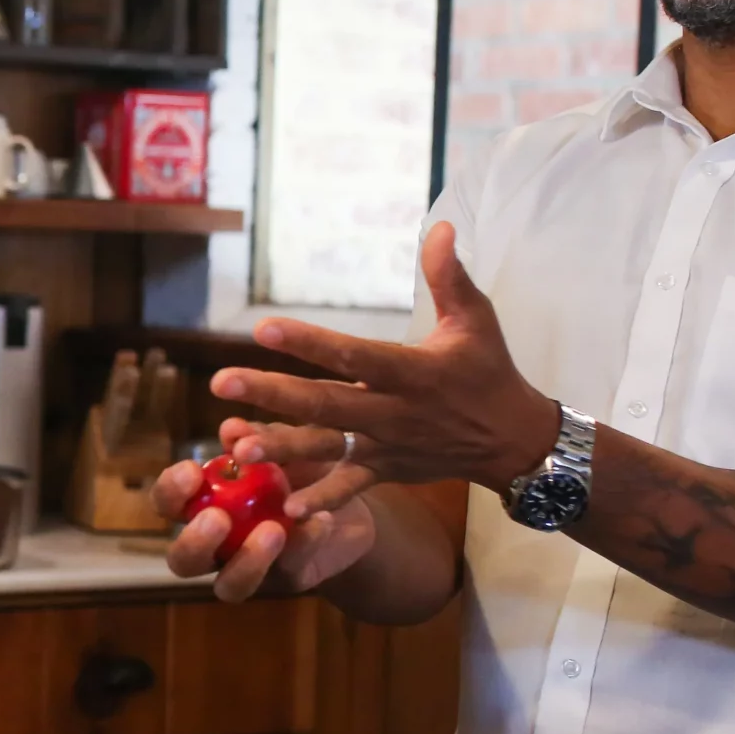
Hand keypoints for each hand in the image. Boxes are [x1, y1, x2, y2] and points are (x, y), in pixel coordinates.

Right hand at [155, 419, 379, 600]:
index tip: (193, 470)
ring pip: (228, 586)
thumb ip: (256, 437)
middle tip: (218, 517)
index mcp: (202, 506)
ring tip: (273, 530)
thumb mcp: (281, 443)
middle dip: (195, 542)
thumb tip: (232, 428)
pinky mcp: (287, 581)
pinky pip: (289, 571)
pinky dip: (304, 544)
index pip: (168, 504)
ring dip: (246, 561)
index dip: (171, 491)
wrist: (351, 499)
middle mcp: (216, 546)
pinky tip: (321, 521)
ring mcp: (249, 571)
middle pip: (182, 561)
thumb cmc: (299, 465)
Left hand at [208, 223, 559, 513]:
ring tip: (237, 445)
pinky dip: (324, 498)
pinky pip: (350, 487)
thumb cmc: (489, 371)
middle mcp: (395, 412)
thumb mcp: (477, 320)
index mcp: (413, 372)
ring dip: (282, 447)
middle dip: (272, 393)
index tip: (263, 328)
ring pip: (327, 447)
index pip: (354, 355)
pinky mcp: (386, 471)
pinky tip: (288, 507)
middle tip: (221, 381)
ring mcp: (387, 446)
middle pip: (326, 402)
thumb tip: (441, 227)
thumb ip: (450, 276)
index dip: (309, 342)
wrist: (513, 441)